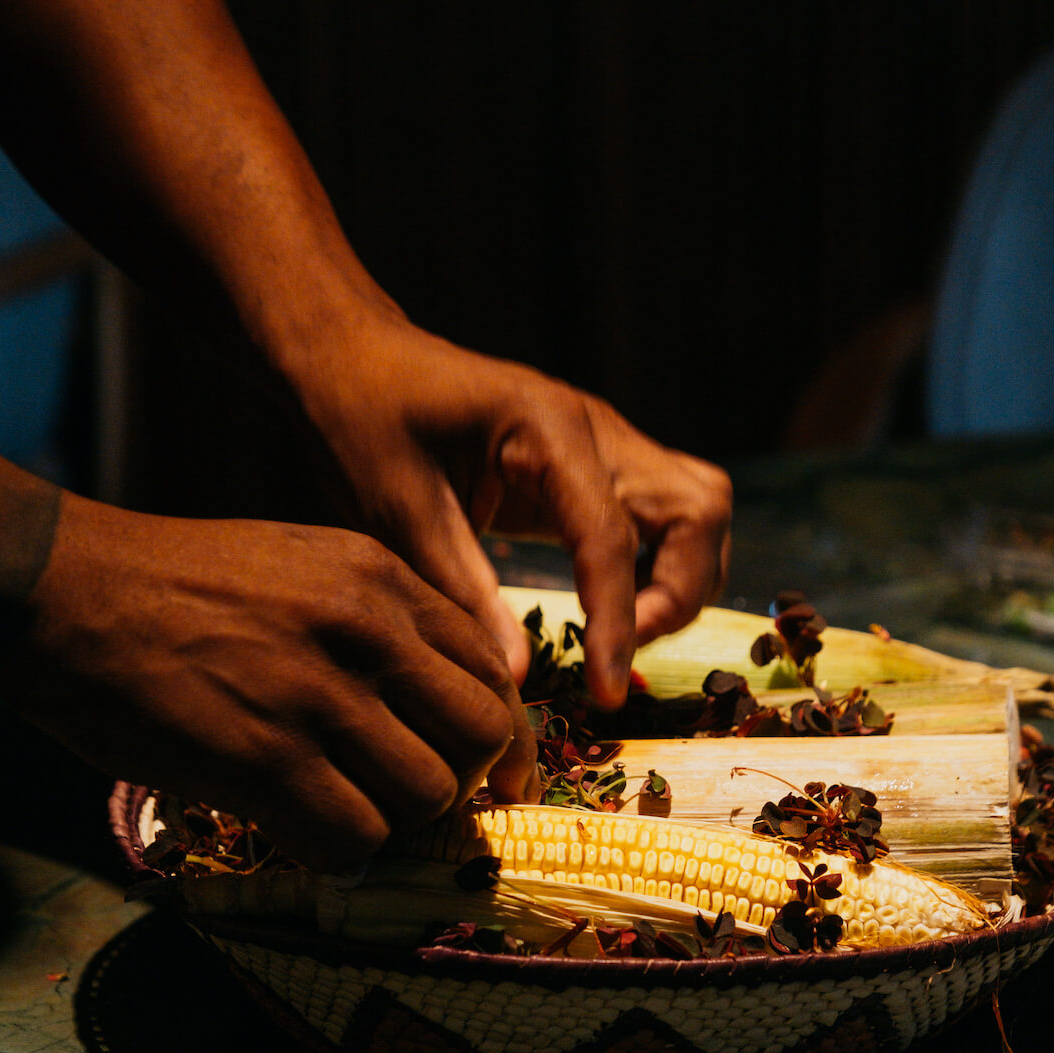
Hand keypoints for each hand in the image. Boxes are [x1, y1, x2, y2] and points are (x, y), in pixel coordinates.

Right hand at [1, 494, 537, 870]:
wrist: (66, 590)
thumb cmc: (177, 585)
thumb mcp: (301, 562)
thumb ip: (378, 619)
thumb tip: (437, 696)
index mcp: (380, 581)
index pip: (492, 670)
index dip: (499, 735)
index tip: (488, 773)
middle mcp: (365, 632)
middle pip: (481, 736)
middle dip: (464, 783)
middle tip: (417, 799)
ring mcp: (317, 696)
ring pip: (427, 796)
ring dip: (395, 822)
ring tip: (343, 809)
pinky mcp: (264, 759)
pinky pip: (353, 837)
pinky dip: (338, 852)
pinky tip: (299, 831)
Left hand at [294, 314, 732, 706]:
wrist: (354, 358)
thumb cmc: (364, 420)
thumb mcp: (399, 511)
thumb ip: (464, 594)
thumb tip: (517, 679)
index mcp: (547, 428)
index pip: (612, 540)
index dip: (619, 626)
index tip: (607, 694)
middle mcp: (596, 427)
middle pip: (698, 510)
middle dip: (678, 591)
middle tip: (617, 648)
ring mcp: (606, 441)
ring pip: (699, 509)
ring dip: (681, 577)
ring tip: (619, 630)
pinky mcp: (599, 463)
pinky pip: (666, 515)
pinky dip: (659, 564)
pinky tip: (610, 603)